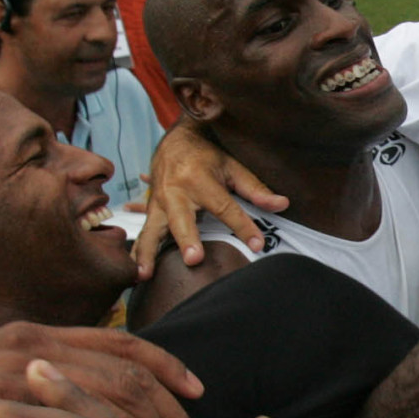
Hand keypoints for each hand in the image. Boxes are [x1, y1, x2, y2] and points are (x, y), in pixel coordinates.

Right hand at [134, 121, 289, 275]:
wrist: (174, 142)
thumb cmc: (207, 156)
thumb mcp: (232, 166)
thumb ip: (254, 189)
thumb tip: (282, 204)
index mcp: (199, 179)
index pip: (225, 207)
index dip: (242, 226)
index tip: (257, 244)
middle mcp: (175, 192)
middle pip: (182, 219)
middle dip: (187, 239)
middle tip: (193, 259)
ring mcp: (158, 204)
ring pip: (151, 231)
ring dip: (148, 254)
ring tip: (145, 275)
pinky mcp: (150, 212)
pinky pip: (142, 235)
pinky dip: (137, 254)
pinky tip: (136, 274)